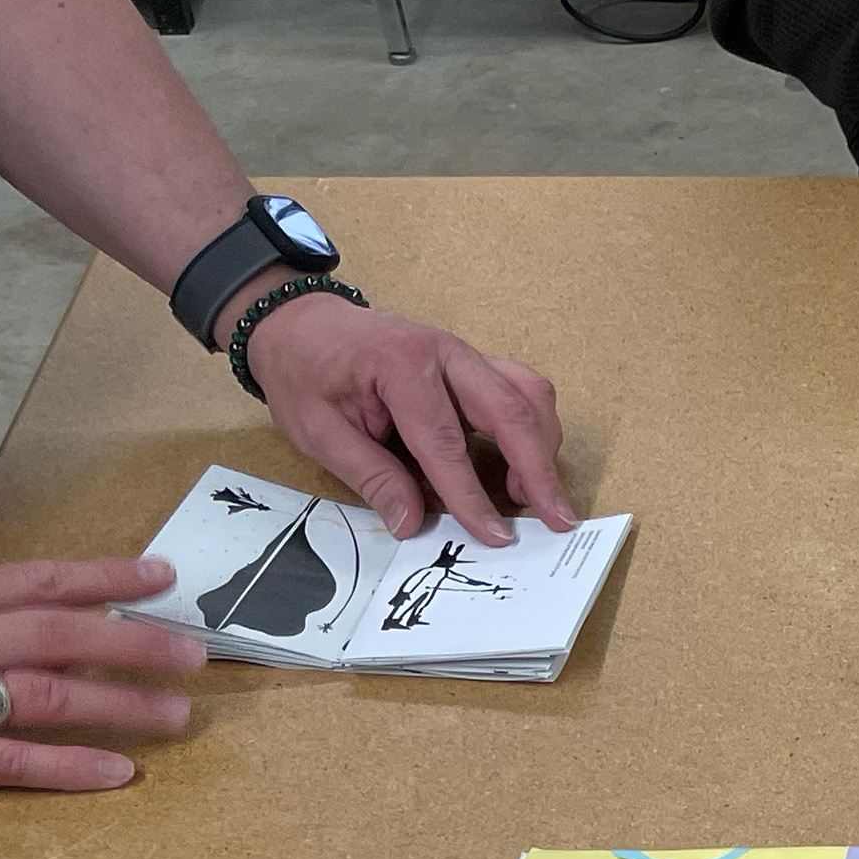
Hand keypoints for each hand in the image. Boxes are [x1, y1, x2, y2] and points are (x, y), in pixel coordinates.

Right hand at [0, 561, 199, 800]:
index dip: (104, 578)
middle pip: (59, 636)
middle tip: (194, 653)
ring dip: (121, 705)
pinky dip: (70, 767)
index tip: (160, 578)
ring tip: (176, 714)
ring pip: (48, 696)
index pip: (36, 582)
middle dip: (135, 643)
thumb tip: (6, 607)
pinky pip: (11, 763)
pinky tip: (119, 771)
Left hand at [234, 293, 569, 547]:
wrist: (299, 322)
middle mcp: (444, 352)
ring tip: (532, 496)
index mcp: (399, 365)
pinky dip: (534, 428)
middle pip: (511, 409)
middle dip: (538, 469)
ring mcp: (465, 354)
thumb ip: (369, 475)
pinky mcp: (473, 363)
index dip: (470, 494)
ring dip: (542, 447)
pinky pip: (522, 389)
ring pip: (529, 394)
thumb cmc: (305, 372)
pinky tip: (523, 463)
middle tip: (558, 519)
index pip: (445, 441)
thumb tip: (411, 522)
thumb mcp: (317, 431)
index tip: (494, 536)